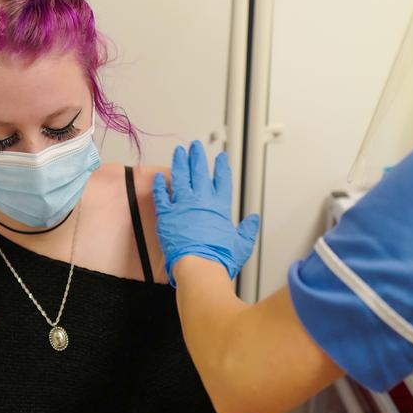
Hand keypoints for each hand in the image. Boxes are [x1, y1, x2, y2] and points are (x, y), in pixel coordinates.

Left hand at [152, 141, 259, 286]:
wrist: (198, 266)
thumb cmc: (219, 258)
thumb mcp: (241, 244)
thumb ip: (248, 229)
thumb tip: (254, 219)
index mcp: (220, 206)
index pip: (222, 180)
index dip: (221, 166)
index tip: (220, 156)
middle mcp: (201, 201)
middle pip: (199, 172)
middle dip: (197, 156)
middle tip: (195, 145)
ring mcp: (182, 205)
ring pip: (180, 177)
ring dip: (179, 162)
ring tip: (179, 151)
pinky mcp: (166, 214)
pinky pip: (161, 195)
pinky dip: (159, 185)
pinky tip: (159, 176)